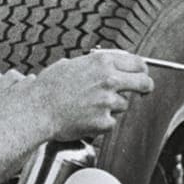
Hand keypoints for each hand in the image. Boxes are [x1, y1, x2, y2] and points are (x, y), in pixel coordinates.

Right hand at [19, 52, 152, 139]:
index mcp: (102, 62)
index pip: (138, 62)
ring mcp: (108, 101)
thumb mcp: (72, 64)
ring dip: (112, 106)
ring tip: (89, 106)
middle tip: (143, 91)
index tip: (142, 75)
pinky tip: (85, 117)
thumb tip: (110, 65)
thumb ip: (94, 65)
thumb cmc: (49, 88)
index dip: (142, 70)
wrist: (37, 109)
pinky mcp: (104, 121)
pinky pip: (111, 122)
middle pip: (144, 83)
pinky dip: (101, 122)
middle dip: (146, 87)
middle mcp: (109, 79)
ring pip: (123, 105)